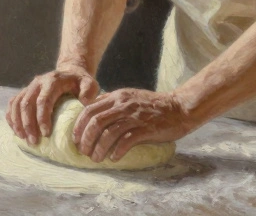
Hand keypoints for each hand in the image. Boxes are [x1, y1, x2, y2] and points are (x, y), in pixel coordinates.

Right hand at [5, 64, 100, 145]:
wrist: (70, 72)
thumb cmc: (80, 82)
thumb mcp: (90, 83)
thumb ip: (89, 91)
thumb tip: (84, 102)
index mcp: (53, 81)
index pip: (43, 100)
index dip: (42, 118)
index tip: (46, 134)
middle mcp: (38, 82)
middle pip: (26, 103)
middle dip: (28, 124)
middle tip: (33, 141)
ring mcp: (29, 87)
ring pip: (17, 104)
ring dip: (18, 122)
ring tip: (24, 138)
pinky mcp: (24, 92)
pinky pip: (13, 103)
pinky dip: (11, 117)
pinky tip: (16, 130)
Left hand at [72, 88, 195, 162]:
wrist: (179, 108)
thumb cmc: (153, 106)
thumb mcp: (130, 97)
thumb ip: (112, 103)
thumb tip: (92, 111)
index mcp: (117, 97)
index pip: (89, 109)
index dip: (79, 126)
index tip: (76, 139)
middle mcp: (123, 105)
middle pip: (96, 122)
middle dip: (86, 139)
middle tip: (84, 152)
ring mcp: (134, 116)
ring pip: (108, 133)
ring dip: (99, 148)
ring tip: (96, 159)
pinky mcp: (146, 128)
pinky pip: (126, 141)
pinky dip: (117, 151)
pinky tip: (114, 158)